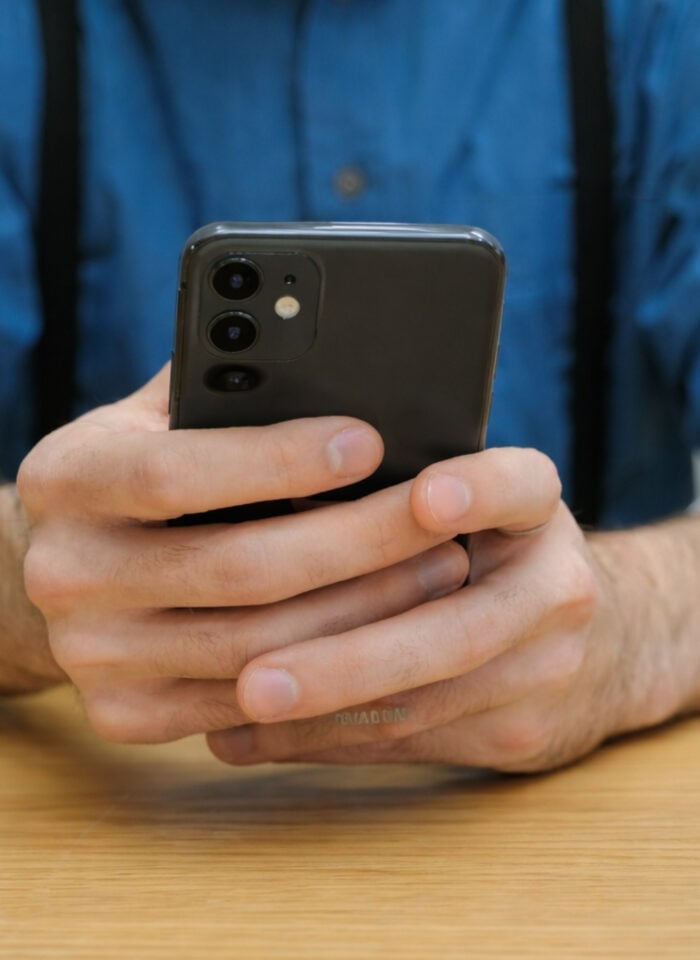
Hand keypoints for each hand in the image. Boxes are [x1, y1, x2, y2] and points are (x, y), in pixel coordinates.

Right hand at [17, 365, 467, 740]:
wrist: (68, 566)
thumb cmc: (139, 471)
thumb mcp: (155, 419)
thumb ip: (223, 397)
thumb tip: (338, 373)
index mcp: (66, 480)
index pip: (174, 472)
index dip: (279, 460)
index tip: (370, 442)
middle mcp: (66, 572)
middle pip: (236, 569)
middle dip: (358, 543)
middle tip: (441, 516)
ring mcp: (91, 656)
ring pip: (257, 648)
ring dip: (364, 612)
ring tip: (439, 570)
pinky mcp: (123, 714)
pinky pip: (248, 709)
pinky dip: (333, 674)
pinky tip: (391, 634)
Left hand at [207, 448, 678, 772]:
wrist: (609, 645)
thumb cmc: (499, 554)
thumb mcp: (475, 506)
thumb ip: (391, 501)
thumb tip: (265, 503)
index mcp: (538, 510)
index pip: (519, 488)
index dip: (478, 490)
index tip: (426, 499)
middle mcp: (557, 589)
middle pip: (454, 632)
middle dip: (346, 663)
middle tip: (253, 680)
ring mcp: (547, 671)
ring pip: (421, 705)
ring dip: (318, 717)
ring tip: (228, 716)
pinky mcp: (521, 736)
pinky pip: (409, 746)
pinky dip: (322, 742)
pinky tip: (251, 737)